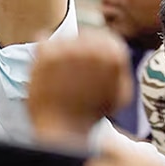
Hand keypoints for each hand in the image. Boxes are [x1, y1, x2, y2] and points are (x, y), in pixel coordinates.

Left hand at [28, 29, 133, 147]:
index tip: (90, 58)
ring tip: (60, 73)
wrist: (64, 129)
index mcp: (112, 54)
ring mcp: (67, 49)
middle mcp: (91, 47)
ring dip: (61, 51)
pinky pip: (43, 40)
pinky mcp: (46, 54)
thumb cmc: (92, 115)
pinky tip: (47, 67)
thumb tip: (116, 54)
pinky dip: (44, 50)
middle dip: (79, 48)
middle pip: (83, 36)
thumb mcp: (121, 95)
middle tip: (73, 65)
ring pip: (63, 38)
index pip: (105, 38)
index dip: (98, 48)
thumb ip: (121, 71)